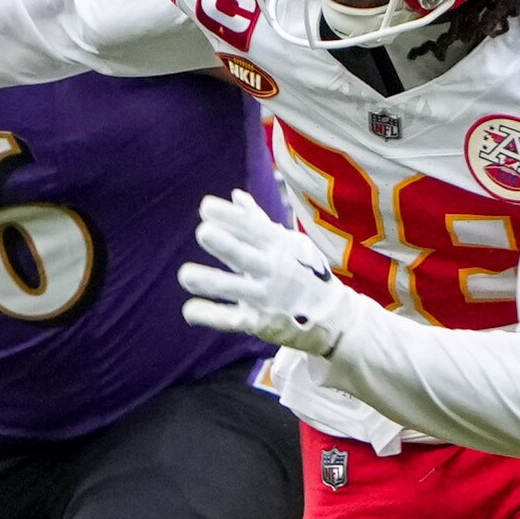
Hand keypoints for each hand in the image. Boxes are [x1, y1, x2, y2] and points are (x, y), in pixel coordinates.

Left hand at [177, 190, 362, 356]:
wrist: (334, 316)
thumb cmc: (305, 271)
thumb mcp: (288, 244)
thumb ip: (257, 222)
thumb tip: (235, 195)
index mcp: (279, 247)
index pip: (253, 228)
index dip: (231, 217)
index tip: (205, 207)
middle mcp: (274, 270)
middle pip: (246, 256)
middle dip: (226, 245)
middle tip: (202, 232)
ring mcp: (267, 297)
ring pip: (236, 288)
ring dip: (212, 281)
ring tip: (185, 275)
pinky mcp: (261, 322)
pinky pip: (233, 319)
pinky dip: (212, 316)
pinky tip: (189, 311)